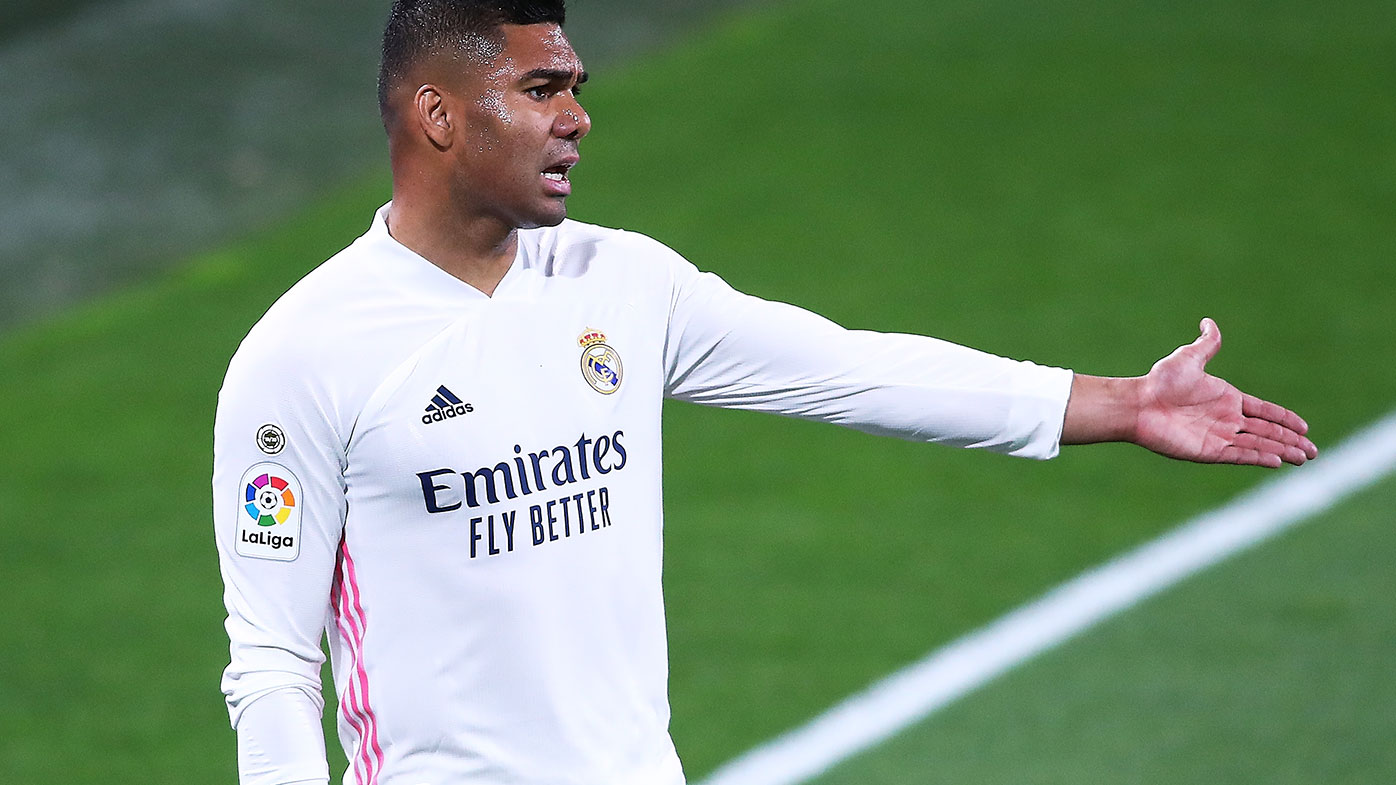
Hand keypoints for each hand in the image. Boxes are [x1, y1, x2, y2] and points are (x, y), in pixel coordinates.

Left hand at [1062, 319, 1317, 466]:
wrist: (1139, 404)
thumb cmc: (1160, 382)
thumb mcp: (1188, 358)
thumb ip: (1205, 345)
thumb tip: (1209, 322)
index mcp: (1227, 399)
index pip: (1264, 411)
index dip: (1284, 419)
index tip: (1304, 427)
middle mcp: (1226, 420)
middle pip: (1267, 432)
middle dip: (1291, 441)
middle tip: (1313, 451)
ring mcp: (1219, 436)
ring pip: (1258, 445)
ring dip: (1281, 451)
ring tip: (1304, 458)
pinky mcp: (1208, 451)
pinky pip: (1240, 455)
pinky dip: (1258, 458)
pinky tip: (1276, 461)